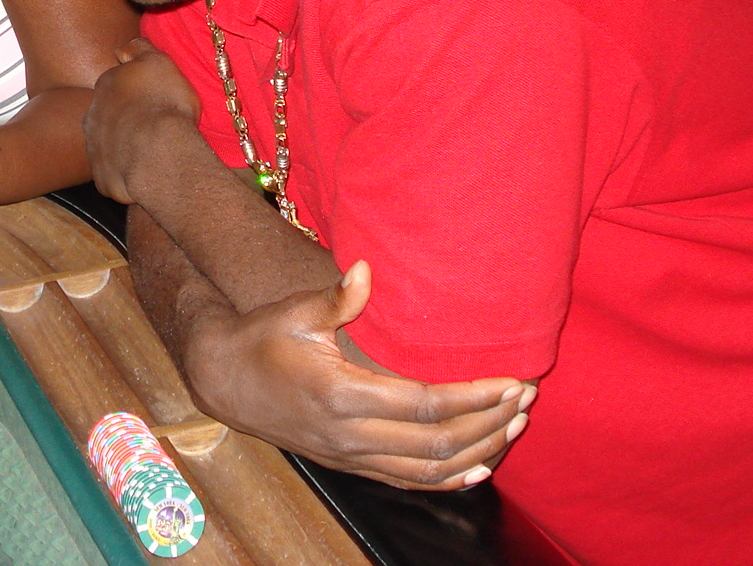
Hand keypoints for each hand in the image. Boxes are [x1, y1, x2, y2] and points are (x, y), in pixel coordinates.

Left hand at [84, 37, 202, 203]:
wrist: (158, 154)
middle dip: (125, 118)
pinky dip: (126, 172)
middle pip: (108, 114)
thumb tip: (122, 49)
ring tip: (151, 150)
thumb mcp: (159, 62)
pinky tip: (145, 171)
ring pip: (108, 144)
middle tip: (151, 125)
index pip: (116, 84)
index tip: (151, 98)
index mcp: (106, 86)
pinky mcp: (102, 177)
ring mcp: (94, 148)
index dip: (135, 91)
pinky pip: (113, 173)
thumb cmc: (163, 105)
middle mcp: (93, 115)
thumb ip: (139, 49)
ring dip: (124, 145)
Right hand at [183, 260, 532, 489]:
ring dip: (479, 451)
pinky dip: (450, 480)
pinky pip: (409, 483)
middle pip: (437, 444)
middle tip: (526, 398)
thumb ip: (337, 297)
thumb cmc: (264, 337)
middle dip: (489, 423)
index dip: (474, 397)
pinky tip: (480, 467)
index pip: (425, 405)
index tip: (512, 382)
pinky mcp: (351, 466)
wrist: (225, 380)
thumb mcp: (296, 310)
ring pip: (429, 471)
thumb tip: (366, 269)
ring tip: (514, 425)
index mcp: (340, 394)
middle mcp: (349, 435)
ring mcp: (351, 457)